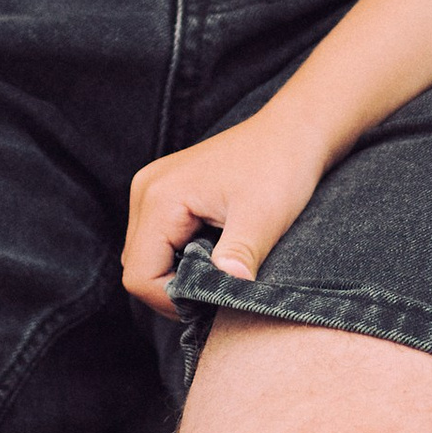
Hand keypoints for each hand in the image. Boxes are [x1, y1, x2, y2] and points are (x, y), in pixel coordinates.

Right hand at [122, 102, 334, 311]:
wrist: (292, 132)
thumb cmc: (280, 167)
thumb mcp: (264, 215)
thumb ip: (241, 253)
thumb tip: (230, 289)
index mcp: (159, 197)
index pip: (139, 276)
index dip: (173, 300)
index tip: (215, 300)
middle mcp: (145, 190)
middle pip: (138, 268)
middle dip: (176, 288)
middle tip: (221, 289)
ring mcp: (152, 189)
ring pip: (147, 257)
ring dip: (179, 274)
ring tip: (221, 269)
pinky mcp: (165, 193)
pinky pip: (159, 241)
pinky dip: (182, 257)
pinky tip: (216, 251)